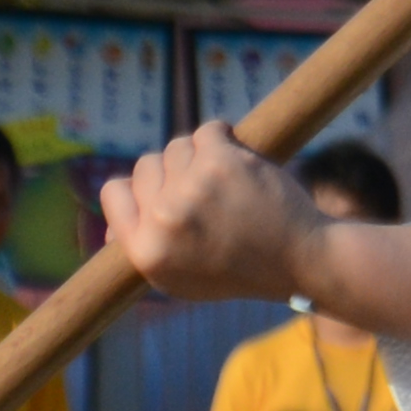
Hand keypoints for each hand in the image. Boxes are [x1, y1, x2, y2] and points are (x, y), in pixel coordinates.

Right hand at [96, 125, 311, 304]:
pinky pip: (208, 130)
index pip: (114, 192)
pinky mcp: (220, 161)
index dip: (136, 191)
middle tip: (206, 196)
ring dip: (199, 157)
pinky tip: (237, 160)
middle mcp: (163, 220)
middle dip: (173, 174)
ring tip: (225, 184)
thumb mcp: (179, 280)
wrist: (298, 259)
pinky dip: (223, 138)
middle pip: (146, 166)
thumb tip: (111, 227)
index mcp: (146, 252)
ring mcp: (190, 188)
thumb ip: (144, 250)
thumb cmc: (240, 270)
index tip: (162, 196)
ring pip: (177, 146)